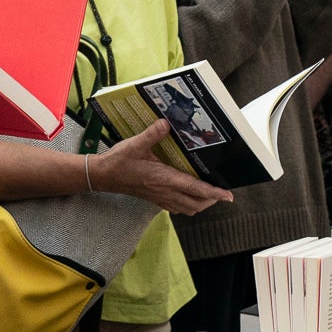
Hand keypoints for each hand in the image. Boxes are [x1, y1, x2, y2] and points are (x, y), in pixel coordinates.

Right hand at [90, 119, 231, 215]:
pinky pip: (177, 208)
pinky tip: (187, 194)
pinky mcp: (154, 200)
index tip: (228, 195)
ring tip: (208, 193)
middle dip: (211, 199)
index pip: (195, 189)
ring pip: (188, 209)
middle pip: (196, 204)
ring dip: (201, 203)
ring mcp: (160, 198)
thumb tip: (166, 123)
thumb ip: (152, 134)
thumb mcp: (135, 144)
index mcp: (164, 179)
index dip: (214, 193)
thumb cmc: (119, 161)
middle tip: (220, 191)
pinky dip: (188, 204)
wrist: (103, 176)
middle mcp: (165, 192)